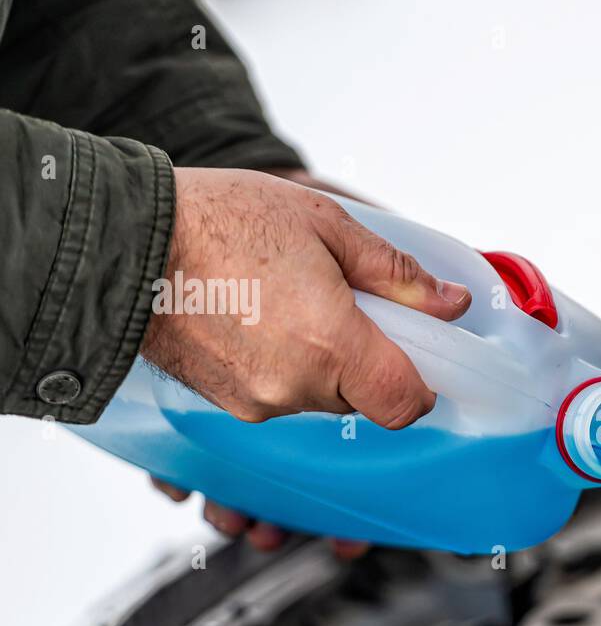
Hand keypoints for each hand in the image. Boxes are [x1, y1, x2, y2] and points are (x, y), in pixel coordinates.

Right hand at [143, 167, 467, 554]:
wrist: (123, 239)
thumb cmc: (221, 220)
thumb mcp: (327, 226)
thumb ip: (397, 273)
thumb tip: (451, 304)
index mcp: (331, 346)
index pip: (405, 404)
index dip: (421, 384)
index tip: (417, 352)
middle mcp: (295, 388)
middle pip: (363, 398)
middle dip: (367, 358)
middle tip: (342, 304)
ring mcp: (255, 402)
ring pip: (320, 397)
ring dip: (322, 362)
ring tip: (287, 303)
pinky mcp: (224, 405)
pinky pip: (278, 394)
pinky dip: (282, 366)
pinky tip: (257, 319)